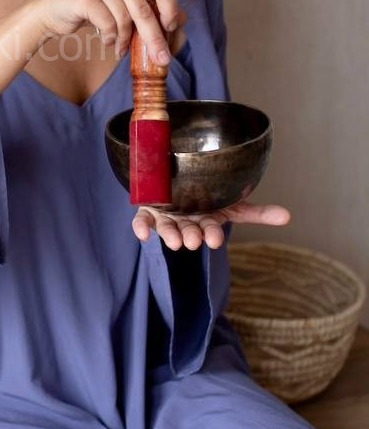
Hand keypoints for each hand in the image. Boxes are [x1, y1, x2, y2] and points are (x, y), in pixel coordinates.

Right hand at [36, 0, 187, 65]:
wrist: (50, 11)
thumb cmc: (89, 9)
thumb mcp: (121, 5)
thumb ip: (148, 8)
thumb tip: (182, 19)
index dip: (171, 8)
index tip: (172, 28)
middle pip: (144, 8)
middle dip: (154, 37)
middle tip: (161, 58)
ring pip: (125, 19)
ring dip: (125, 40)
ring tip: (120, 47)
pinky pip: (108, 24)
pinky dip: (110, 38)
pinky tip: (106, 41)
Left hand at [132, 200, 291, 250]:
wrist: (177, 186)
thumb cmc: (207, 199)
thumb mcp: (232, 204)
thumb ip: (257, 213)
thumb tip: (288, 216)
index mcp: (205, 220)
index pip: (211, 229)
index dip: (212, 234)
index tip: (215, 239)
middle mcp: (186, 221)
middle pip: (189, 231)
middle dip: (192, 236)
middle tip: (193, 241)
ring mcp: (166, 217)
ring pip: (167, 229)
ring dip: (170, 235)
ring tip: (175, 242)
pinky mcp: (147, 211)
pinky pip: (142, 221)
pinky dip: (141, 227)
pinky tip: (141, 234)